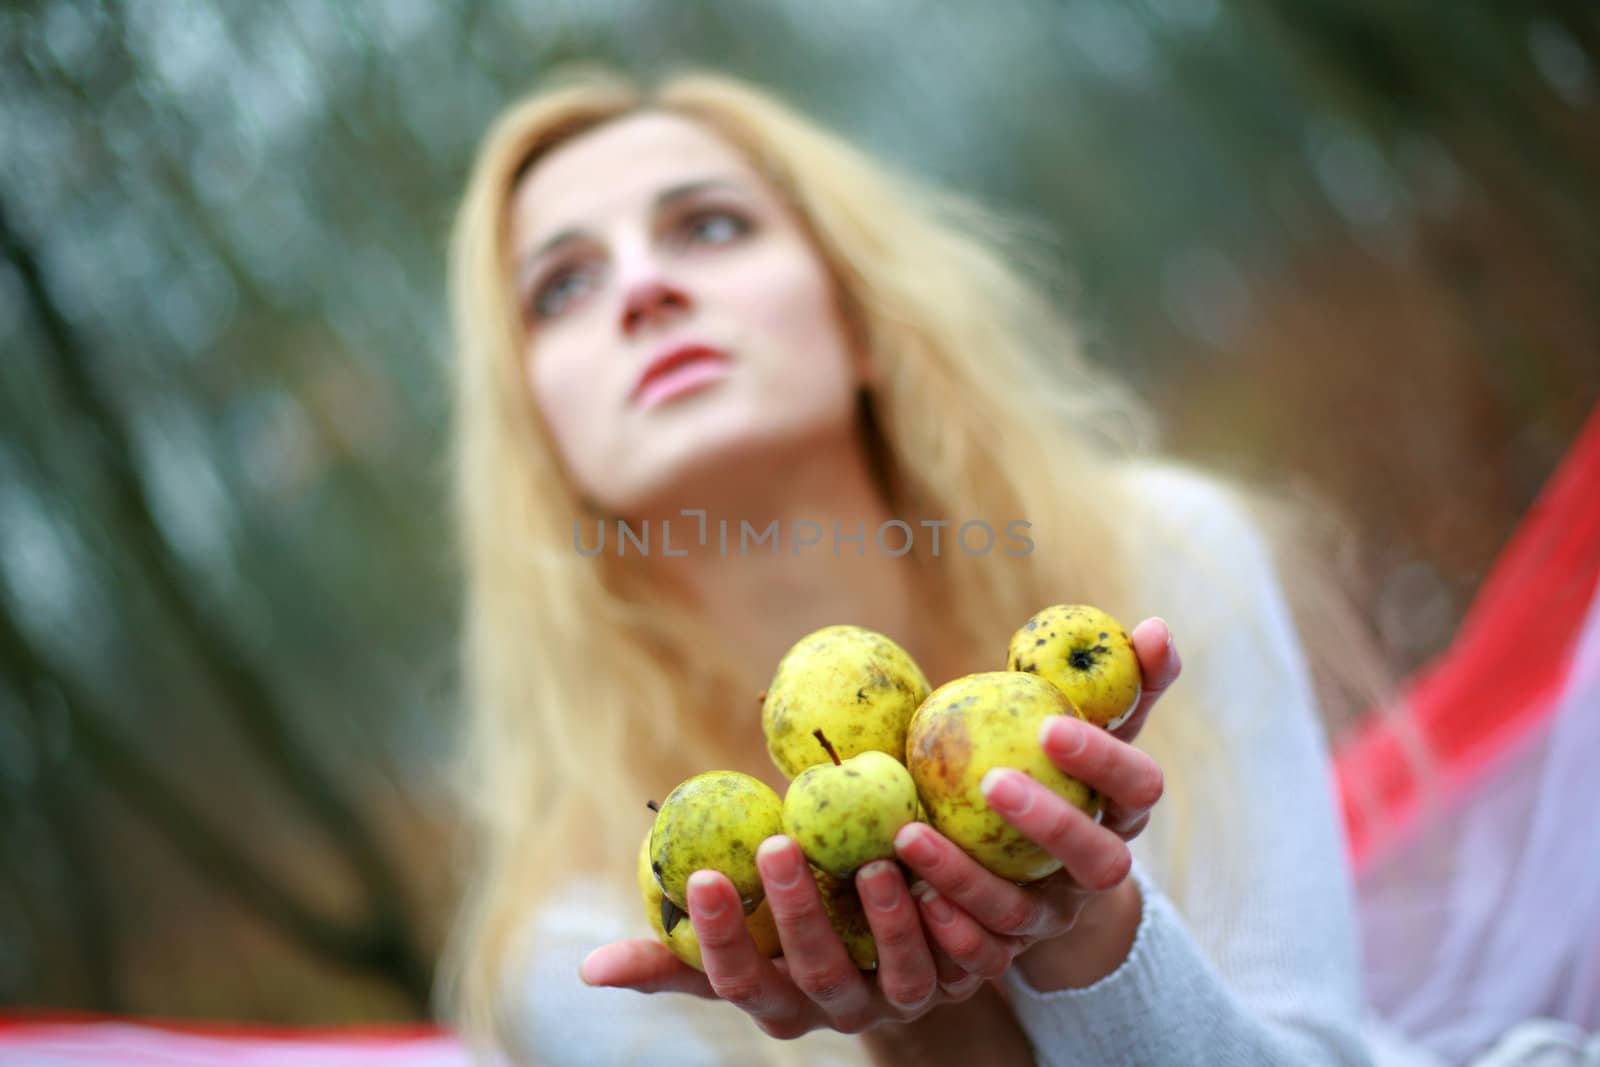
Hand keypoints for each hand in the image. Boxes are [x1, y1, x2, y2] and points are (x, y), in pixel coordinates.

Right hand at [580, 836, 986, 1038]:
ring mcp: (908, 999)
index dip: (718, 937)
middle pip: (819, 977)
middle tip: (778, 846)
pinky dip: (956, 927)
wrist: (906, 927)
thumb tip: (588, 970)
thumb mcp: (742, 942)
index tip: (701, 875)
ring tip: (869, 862)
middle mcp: (845, 1012)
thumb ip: (680, 950)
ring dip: (886, 922)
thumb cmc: (800, 923)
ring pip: (901, 976)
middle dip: (798, 916)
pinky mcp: (964, 976)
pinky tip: (941, 879)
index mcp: (781, 1003)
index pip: (737, 982)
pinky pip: (967, 960)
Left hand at [891, 617, 1180, 985]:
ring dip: (968, 876)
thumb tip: (1157, 627)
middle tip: (992, 779)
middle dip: (1051, 822)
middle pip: (1098, 860)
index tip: (1049, 725)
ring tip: (911, 833)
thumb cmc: (1050, 766)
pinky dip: (948, 930)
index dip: (1104, 760)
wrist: (1028, 862)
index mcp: (1122, 810)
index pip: (1139, 787)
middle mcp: (1097, 871)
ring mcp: (1052, 917)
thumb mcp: (1081, 722)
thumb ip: (1116, 681)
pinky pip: (981, 955)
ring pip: (1022, 912)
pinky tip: (911, 896)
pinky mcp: (1006, 952)